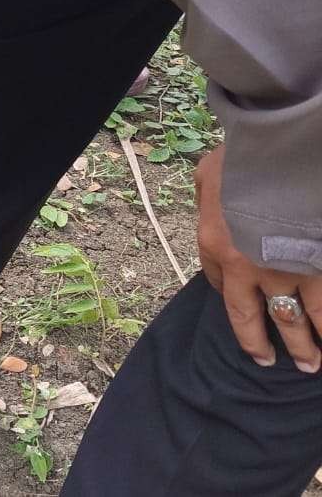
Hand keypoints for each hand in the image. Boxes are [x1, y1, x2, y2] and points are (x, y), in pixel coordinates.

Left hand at [196, 145, 321, 372]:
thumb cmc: (245, 157)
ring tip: (311, 365)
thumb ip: (209, 192)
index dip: (229, 296)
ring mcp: (288, 273)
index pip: (218, 283)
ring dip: (306, 345)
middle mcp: (248, 269)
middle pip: (254, 318)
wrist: (282, 155)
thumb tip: (210, 196)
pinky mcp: (320, 270)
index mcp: (216, 246)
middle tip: (271, 363)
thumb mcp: (209, 173)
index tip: (240, 310)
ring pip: (297, 320)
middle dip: (262, 344)